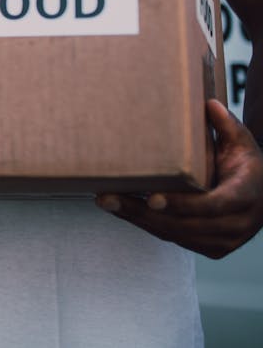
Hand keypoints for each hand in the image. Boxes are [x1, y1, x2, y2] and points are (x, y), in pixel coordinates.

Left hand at [97, 99, 262, 258]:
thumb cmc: (247, 165)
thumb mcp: (242, 142)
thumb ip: (226, 125)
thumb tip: (209, 104)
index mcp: (246, 195)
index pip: (214, 205)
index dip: (183, 204)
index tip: (153, 198)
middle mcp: (237, 224)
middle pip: (185, 224)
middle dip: (143, 212)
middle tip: (108, 197)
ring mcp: (224, 241)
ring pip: (175, 234)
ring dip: (137, 220)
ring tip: (106, 201)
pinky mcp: (211, 249)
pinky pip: (174, 239)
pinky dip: (146, 225)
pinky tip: (121, 209)